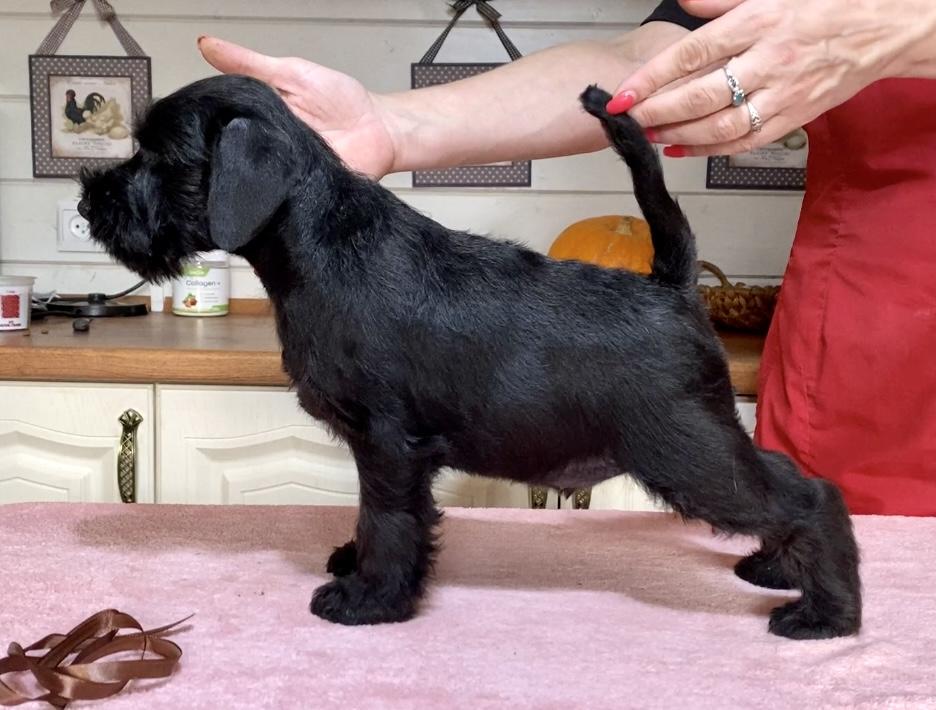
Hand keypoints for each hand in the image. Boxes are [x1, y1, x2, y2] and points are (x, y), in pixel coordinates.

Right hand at [198, 37, 395, 177]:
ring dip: (256, 176)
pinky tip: (277, 189)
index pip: (222, 128)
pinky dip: (281, 196)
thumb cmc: (341, 100)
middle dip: (229, 155)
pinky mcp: (301, 196)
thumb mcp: (291, 73)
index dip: (208, 127)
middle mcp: (267, 151)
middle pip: (234, 159)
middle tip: (227, 149)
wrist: (381, 130)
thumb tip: (207, 45)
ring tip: (254, 168)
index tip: (193, 126)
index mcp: (258, 121)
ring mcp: (283, 176)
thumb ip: (251, 64)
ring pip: (256, 182)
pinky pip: (283, 202)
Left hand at [607, 0, 935, 156]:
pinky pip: (743, 142)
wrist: (882, 29)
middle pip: (700, 96)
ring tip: (650, 135)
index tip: (623, 93)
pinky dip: (709, 151)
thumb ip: (722, 0)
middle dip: (657, 112)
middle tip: (630, 120)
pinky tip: (683, 150)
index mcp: (760, 22)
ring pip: (720, 127)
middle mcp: (768, 61)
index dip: (653, 77)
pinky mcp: (792, 118)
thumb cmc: (826, 6)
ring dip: (678, 136)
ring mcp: (782, 94)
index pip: (693, 53)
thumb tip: (684, 1)